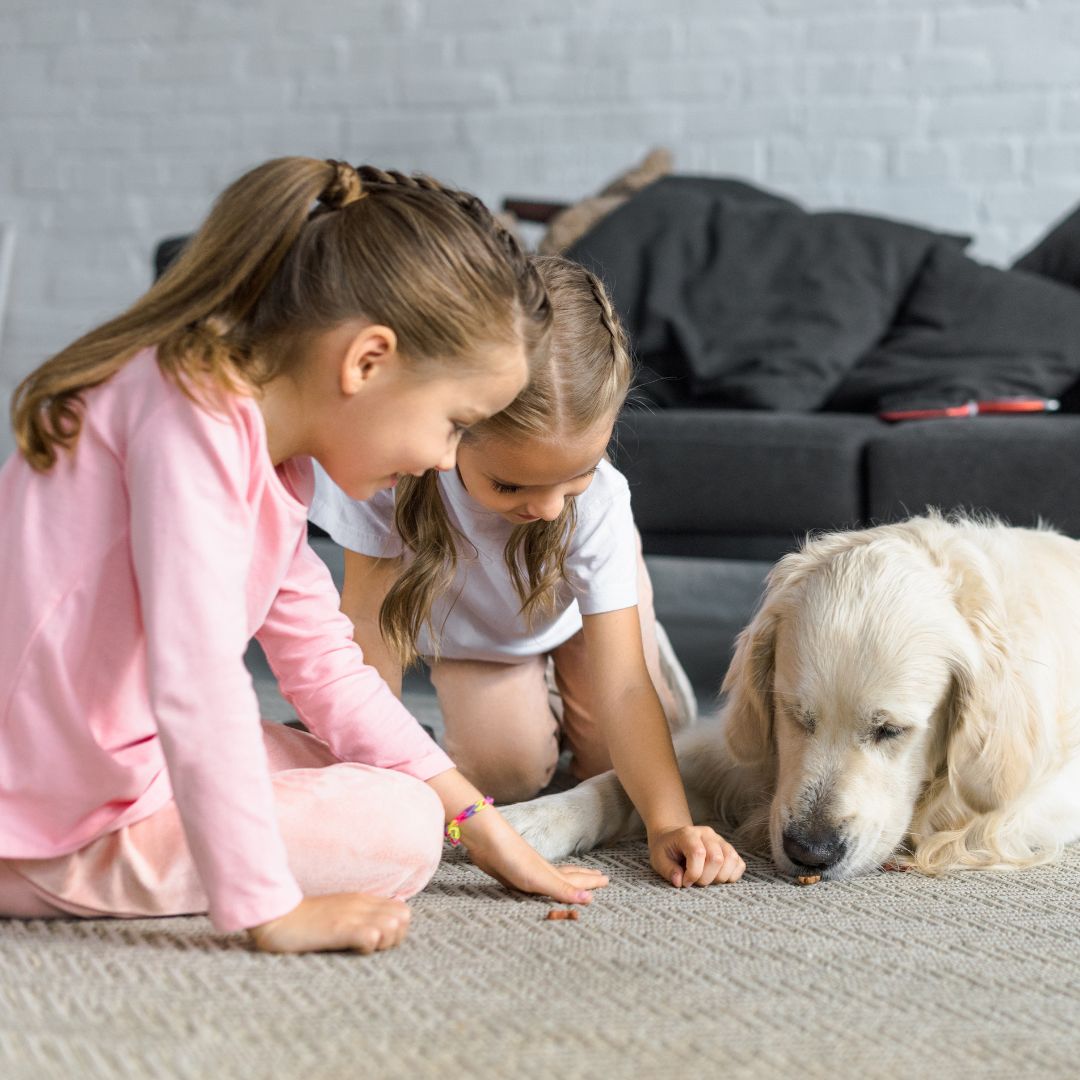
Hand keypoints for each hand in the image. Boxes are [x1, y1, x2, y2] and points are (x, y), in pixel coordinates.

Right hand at [247, 893, 410, 954]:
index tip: (379, 942)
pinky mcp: (341, 928)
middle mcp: (361, 905)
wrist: (276, 917)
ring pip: (393, 926)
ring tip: (361, 949)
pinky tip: (351, 950)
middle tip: (372, 948)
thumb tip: (378, 928)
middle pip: (404, 918)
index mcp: (362, 900)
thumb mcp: (337, 911)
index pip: (403, 910)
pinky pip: (372, 936)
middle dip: (395, 938)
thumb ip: (357, 914)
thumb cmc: (304, 920)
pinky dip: (368, 947)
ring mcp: (352, 915)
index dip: (397, 930)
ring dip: (383, 943)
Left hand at [461, 807, 608, 902]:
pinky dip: (544, 884)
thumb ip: (562, 889)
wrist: (487, 841)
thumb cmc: (513, 858)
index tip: (607, 880)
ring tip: (576, 878)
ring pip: (554, 877)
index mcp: (552, 874)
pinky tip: (538, 883)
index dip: (591, 882)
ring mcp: (529, 871)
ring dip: (567, 879)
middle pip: (569, 875)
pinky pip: (536, 883)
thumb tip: (589, 900)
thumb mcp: (539, 878)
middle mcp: (543, 871)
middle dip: (585, 877)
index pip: (578, 880)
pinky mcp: (513, 874)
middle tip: (599, 876)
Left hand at [649, 825, 744, 886]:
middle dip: (706, 878)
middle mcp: (707, 834)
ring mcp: (720, 840)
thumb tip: (680, 881)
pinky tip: (717, 877)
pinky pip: (739, 864)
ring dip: (720, 878)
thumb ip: (668, 870)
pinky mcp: (729, 849)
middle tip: (695, 881)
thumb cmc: (666, 850)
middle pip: (717, 858)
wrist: (673, 838)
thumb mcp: (658, 859)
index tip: (685, 882)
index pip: (698, 853)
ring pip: (731, 860)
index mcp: (688, 834)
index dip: (693, 873)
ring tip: (706, 879)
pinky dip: (732, 875)